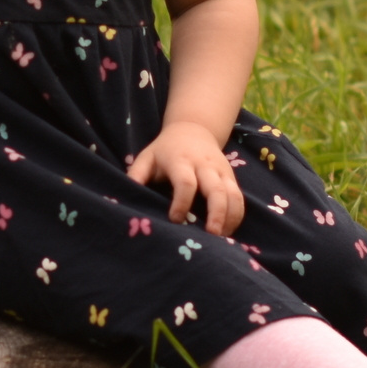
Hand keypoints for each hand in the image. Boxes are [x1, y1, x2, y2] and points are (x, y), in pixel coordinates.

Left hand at [127, 123, 244, 235]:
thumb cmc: (165, 150)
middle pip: (217, 189)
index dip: (181, 202)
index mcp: (181, 161)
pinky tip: (228, 231)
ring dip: (230, 217)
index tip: (175, 220)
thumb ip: (136, 174)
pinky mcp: (231, 177)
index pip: (186, 182)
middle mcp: (205, 166)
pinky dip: (237, 215)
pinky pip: (239, 197)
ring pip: (233, 195)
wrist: (193, 129)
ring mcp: (221, 171)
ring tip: (222, 238)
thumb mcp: (147, 157)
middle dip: (216, 213)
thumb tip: (126, 194)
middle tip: (212, 235)